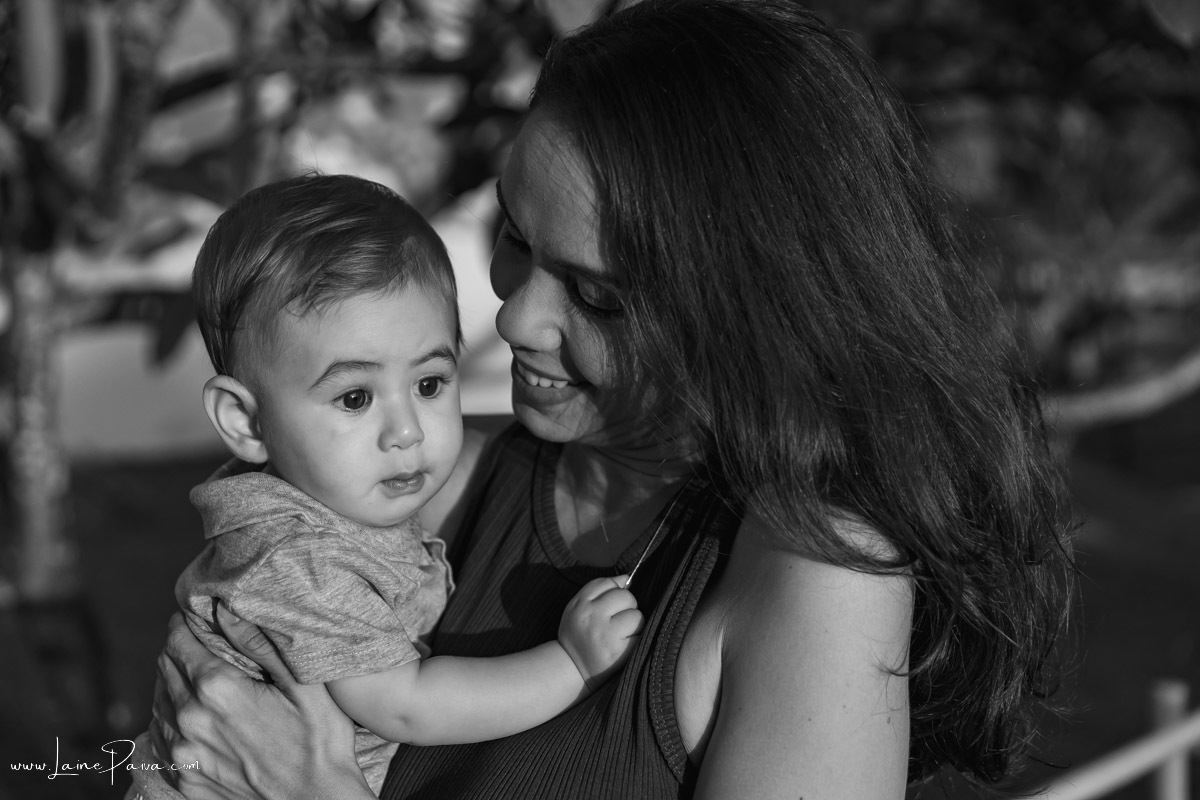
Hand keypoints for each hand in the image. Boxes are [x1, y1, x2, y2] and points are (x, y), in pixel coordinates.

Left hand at [149, 609, 371, 799]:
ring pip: (158, 703)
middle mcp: (192, 721)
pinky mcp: (185, 780)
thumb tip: (225, 610)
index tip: (191, 616)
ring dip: (171, 684)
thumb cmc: (319, 740)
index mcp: (218, 690)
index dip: (183, 625)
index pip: (179, 643)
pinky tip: (187, 715)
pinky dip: (167, 720)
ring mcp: (184, 754)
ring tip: (193, 676)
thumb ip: (259, 644)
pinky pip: (159, 740)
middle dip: (177, 650)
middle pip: (164, 669)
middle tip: (196, 642)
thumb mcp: (302, 684)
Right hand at [557, 575, 643, 691]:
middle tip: (616, 621)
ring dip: (634, 624)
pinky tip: (623, 645)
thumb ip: (598, 589)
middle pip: (626, 597)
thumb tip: (625, 577)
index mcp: (581, 604)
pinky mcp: (620, 651)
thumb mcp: (577, 608)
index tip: (611, 603)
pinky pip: (640, 635)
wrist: (571, 668)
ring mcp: (607, 634)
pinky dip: (636, 639)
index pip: (608, 584)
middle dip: (627, 607)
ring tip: (620, 634)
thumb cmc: (578, 635)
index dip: (615, 592)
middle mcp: (593, 617)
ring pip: (637, 616)